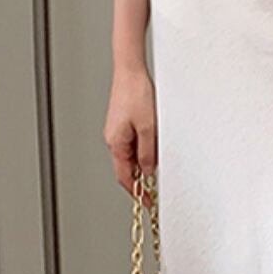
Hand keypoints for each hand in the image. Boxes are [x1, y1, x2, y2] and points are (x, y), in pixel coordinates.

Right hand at [104, 64, 157, 204]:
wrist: (130, 71)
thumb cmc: (136, 93)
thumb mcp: (148, 128)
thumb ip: (148, 153)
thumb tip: (147, 171)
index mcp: (116, 142)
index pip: (125, 176)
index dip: (137, 192)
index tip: (148, 202)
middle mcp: (113, 139)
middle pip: (127, 167)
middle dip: (141, 178)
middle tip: (156, 187)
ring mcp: (117, 131)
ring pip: (131, 155)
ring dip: (144, 161)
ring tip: (158, 156)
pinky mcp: (123, 123)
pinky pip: (133, 143)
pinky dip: (143, 149)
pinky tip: (154, 143)